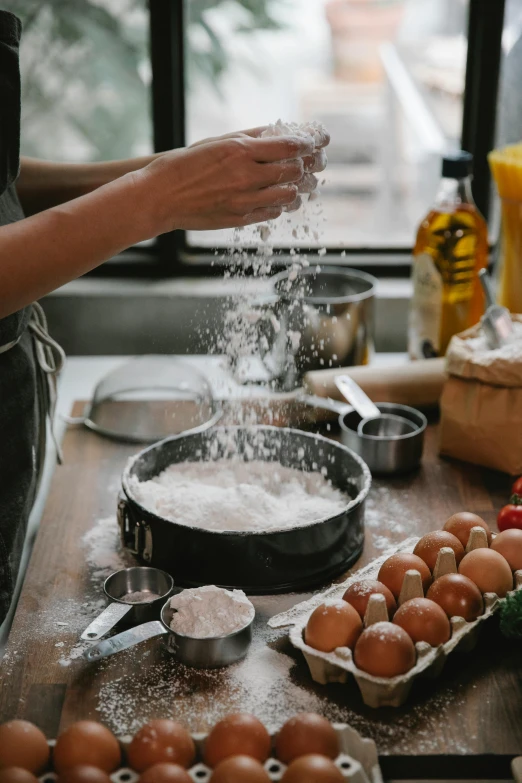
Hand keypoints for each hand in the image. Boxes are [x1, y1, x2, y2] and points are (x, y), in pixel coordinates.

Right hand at [140, 133, 315, 232]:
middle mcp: (247, 176)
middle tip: (318, 160)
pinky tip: (284, 197)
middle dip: (311, 164)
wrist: (161, 197)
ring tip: (305, 181)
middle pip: (294, 170)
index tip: (321, 140)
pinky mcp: (241, 218)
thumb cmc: (185, 165)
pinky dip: (283, 204)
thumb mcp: (217, 142)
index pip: (290, 146)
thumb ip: (249, 137)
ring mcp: (245, 200)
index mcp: (241, 152)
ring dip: (300, 186)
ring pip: (289, 195)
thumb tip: (277, 131)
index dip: (311, 143)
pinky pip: (273, 212)